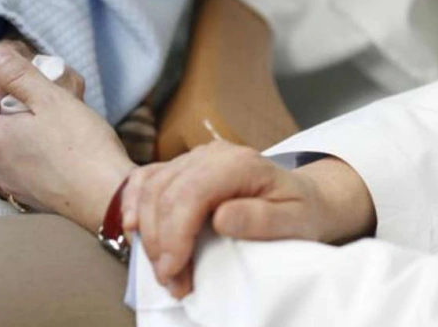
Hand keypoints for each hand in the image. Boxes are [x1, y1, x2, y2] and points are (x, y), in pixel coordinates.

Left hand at [0, 43, 135, 231]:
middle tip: (16, 116)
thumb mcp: (54, 100)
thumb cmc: (84, 147)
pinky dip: (18, 171)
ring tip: (29, 138)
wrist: (109, 197)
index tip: (7, 95)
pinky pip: (14, 184)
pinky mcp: (36, 203)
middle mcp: (0, 168)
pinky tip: (45, 163)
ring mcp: (17, 189)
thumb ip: (21, 76)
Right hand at [122, 141, 374, 297]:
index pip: (191, 192)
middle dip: (160, 243)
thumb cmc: (301, 211)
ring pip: (151, 188)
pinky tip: (133, 229)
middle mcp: (213, 154)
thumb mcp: (294, 221)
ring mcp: (195, 159)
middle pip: (166, 193)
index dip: (175, 233)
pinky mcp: (183, 168)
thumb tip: (222, 217)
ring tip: (165, 271)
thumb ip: (261, 219)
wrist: (304, 197)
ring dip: (148, 233)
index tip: (175, 270)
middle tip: (172, 281)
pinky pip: (146, 179)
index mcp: (240, 163)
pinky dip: (134, 204)